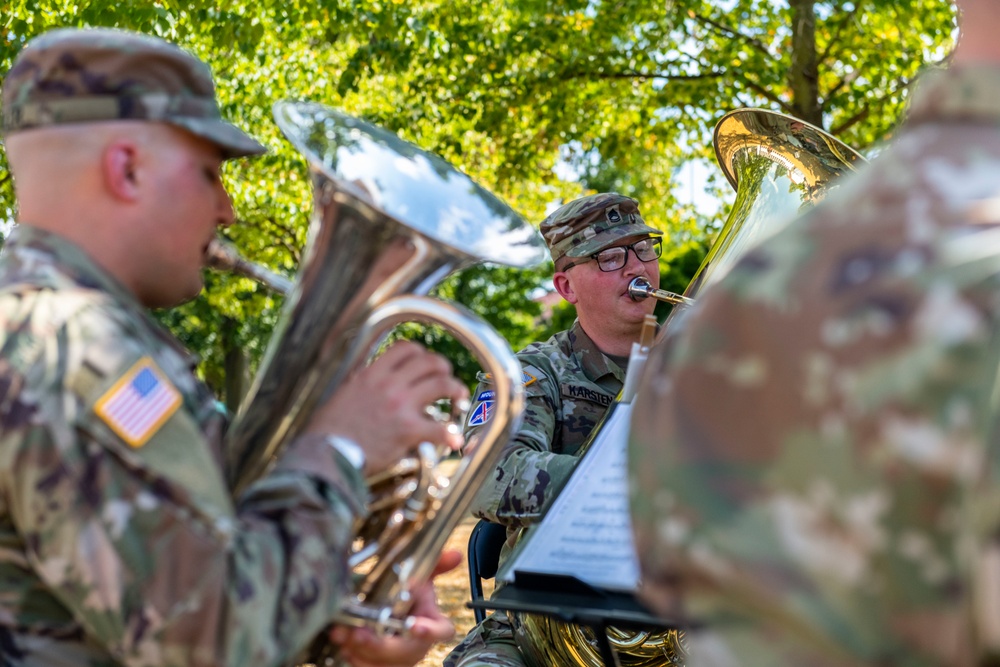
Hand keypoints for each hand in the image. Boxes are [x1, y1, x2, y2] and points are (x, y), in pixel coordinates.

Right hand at [306, 341, 468, 473]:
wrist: (328, 453)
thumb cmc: (330, 429)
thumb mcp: (342, 393)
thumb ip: (358, 382)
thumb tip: (364, 376)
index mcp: (372, 374)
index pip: (405, 349)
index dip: (420, 353)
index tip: (424, 362)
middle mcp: (389, 384)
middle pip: (429, 362)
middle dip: (442, 368)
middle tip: (446, 378)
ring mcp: (401, 405)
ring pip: (441, 385)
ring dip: (455, 389)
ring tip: (459, 397)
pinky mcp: (408, 430)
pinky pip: (439, 428)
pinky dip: (451, 434)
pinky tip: (455, 440)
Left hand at [328, 549, 461, 666]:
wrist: (386, 612)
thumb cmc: (406, 597)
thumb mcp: (419, 577)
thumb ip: (435, 565)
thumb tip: (455, 554)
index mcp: (431, 623)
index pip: (441, 631)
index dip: (430, 631)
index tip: (414, 625)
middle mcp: (416, 646)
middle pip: (405, 653)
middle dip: (381, 646)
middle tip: (360, 634)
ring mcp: (397, 659)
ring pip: (383, 664)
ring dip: (361, 652)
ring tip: (344, 635)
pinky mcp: (378, 665)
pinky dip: (352, 656)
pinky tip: (342, 642)